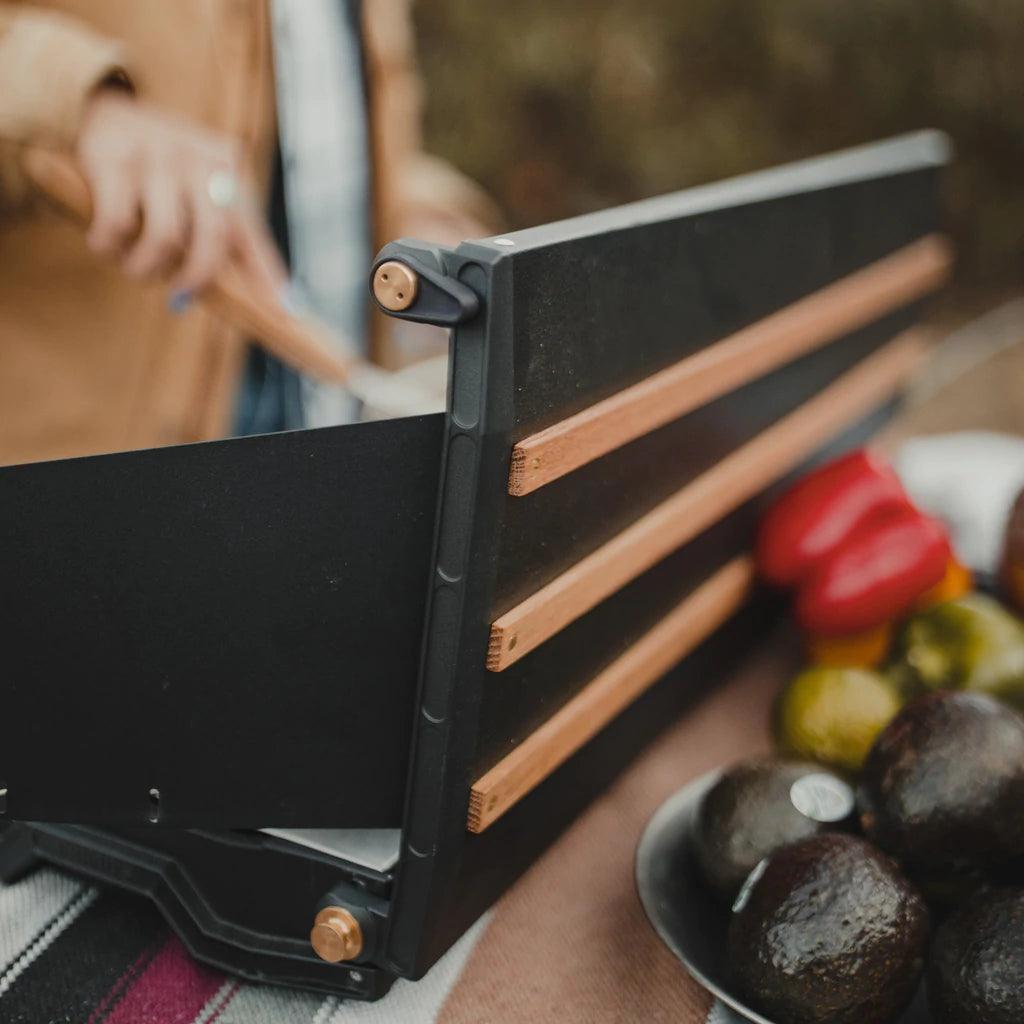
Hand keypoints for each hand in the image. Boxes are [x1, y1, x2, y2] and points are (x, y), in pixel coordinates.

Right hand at [75, 88, 284, 295]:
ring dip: (145, 266)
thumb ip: (230, 240)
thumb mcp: (203, 193)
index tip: (284, 313)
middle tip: (178, 295)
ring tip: (134, 267)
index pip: (252, 235)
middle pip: (213, 240)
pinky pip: (118, 224)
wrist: (103, 112)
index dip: (267, 278)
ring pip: (165, 237)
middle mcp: (201, 162)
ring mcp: (159, 158)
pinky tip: (103, 244)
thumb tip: (273, 301)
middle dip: (194, 277)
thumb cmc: (163, 172)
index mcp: (230, 174)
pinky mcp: (114, 159)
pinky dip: (109, 245)